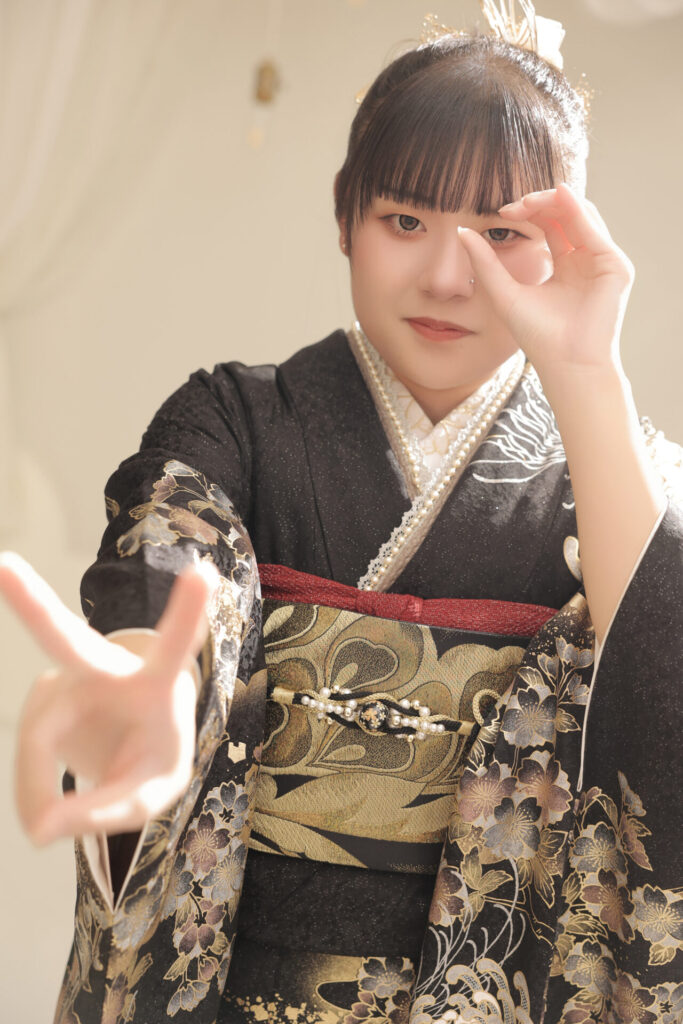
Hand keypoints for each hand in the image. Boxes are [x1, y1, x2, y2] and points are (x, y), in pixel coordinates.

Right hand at [0, 552, 216, 843]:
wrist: (134, 737)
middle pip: (65, 639)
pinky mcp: (43, 695)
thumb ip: (105, 812)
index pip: (175, 646)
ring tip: (49, 828)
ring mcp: (67, 677)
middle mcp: (106, 667)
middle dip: (31, 603)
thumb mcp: (150, 794)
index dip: (187, 613)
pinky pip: (29, 753)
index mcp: (157, 682)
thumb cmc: (154, 753)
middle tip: (3, 566)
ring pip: (37, 739)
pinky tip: (46, 809)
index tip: (203, 570)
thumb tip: (40, 830)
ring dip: (38, 791)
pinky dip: (33, 791)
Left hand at [458, 183, 634, 380]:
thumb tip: (462, 232)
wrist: (566, 364)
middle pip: (566, 214)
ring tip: (528, 201)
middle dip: (540, 202)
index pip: (549, 224)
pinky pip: (595, 228)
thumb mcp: (504, 293)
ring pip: (582, 215)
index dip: (528, 212)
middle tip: (514, 205)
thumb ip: (486, 263)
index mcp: (564, 266)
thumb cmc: (538, 337)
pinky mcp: (615, 266)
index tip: (501, 211)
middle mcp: (585, 260)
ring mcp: (601, 261)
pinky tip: (559, 196)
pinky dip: (577, 209)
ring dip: (556, 201)